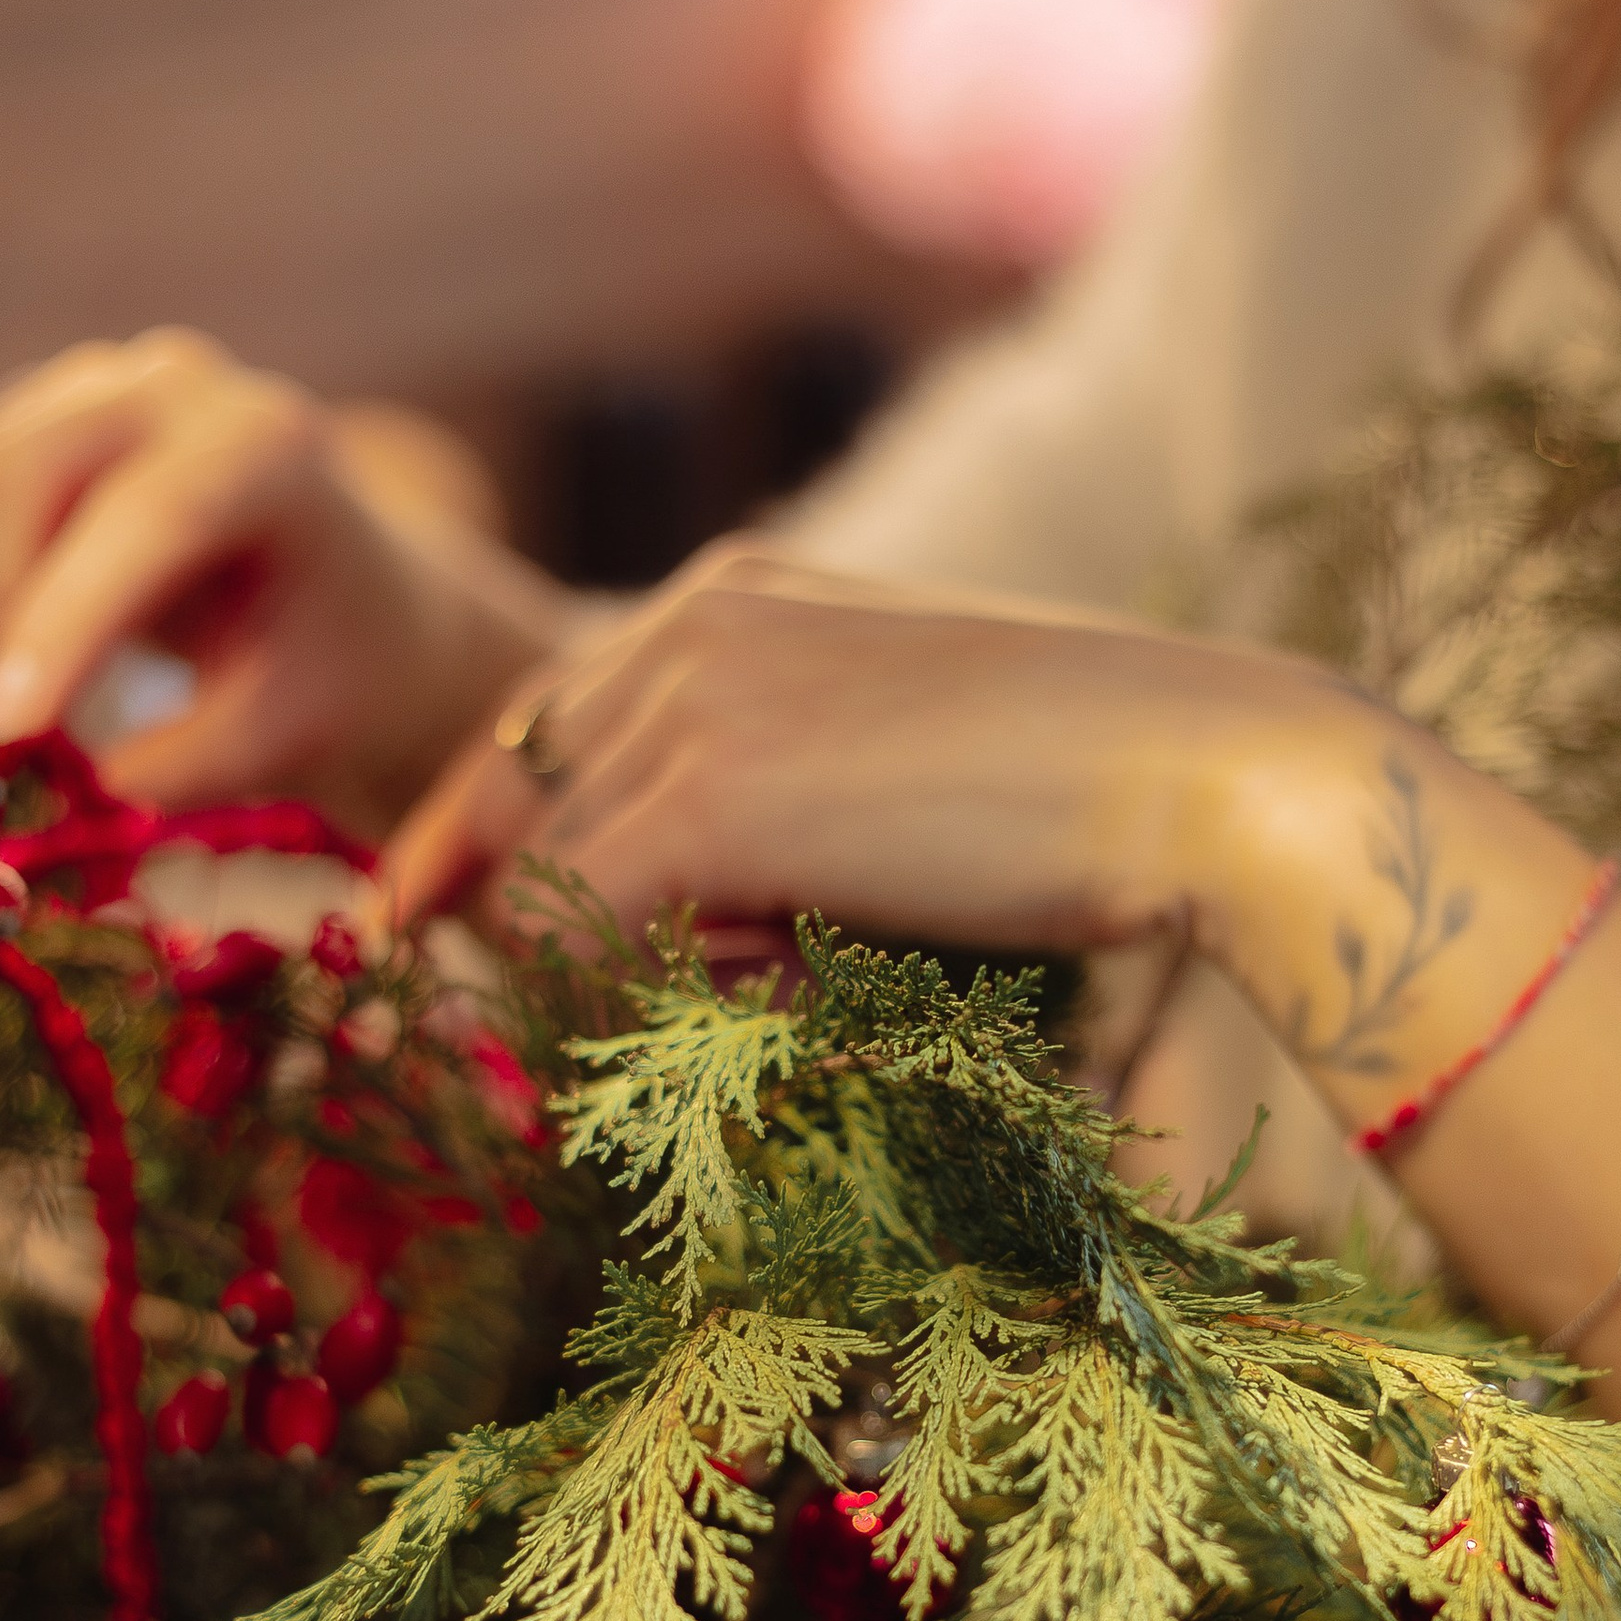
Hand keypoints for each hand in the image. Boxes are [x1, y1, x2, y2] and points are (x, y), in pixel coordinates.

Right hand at [0, 328, 566, 826]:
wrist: (353, 609)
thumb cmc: (331, 673)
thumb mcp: (285, 737)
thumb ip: (188, 765)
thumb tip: (80, 783)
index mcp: (271, 449)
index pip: (150, 516)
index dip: (64, 622)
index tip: (1, 728)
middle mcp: (182, 389)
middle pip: (34, 470)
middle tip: (2, 728)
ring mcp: (104, 386)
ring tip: (20, 693)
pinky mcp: (43, 412)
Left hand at [381, 543, 1312, 950]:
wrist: (1198, 769)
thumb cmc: (1087, 797)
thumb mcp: (889, 772)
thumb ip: (770, 806)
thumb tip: (678, 925)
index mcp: (732, 596)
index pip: (535, 726)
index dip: (475, 841)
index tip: (422, 929)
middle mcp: (686, 624)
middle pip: (503, 801)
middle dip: (523, 929)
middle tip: (586, 1023)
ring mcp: (689, 700)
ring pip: (537, 886)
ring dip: (632, 976)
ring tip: (802, 976)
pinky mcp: (705, 794)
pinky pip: (574, 930)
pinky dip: (645, 995)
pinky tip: (788, 989)